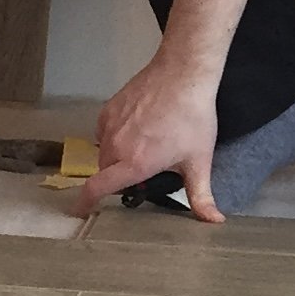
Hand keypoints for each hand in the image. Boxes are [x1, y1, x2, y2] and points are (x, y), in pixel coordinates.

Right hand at [78, 60, 224, 223]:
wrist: (183, 73)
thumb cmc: (193, 117)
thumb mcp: (199, 161)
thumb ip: (201, 196)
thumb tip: (214, 222)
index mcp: (134, 164)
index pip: (97, 189)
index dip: (85, 203)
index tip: (80, 211)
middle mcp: (116, 146)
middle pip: (106, 173)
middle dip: (120, 178)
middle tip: (145, 172)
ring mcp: (110, 126)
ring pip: (105, 153)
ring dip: (117, 158)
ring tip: (144, 148)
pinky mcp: (109, 109)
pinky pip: (104, 132)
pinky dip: (115, 138)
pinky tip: (137, 130)